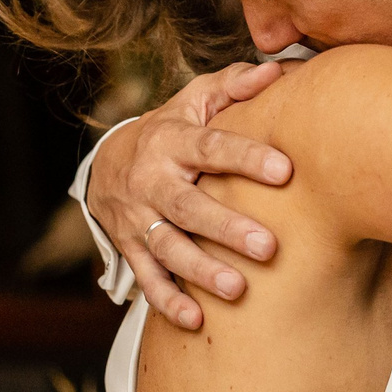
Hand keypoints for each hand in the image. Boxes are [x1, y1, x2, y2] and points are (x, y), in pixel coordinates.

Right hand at [87, 61, 291, 329]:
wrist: (106, 163)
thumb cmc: (171, 130)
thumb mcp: (195, 101)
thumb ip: (235, 86)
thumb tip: (277, 71)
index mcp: (172, 140)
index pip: (212, 147)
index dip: (246, 157)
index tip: (285, 169)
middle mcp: (152, 179)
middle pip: (189, 206)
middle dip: (226, 227)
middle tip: (268, 247)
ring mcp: (138, 218)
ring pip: (167, 247)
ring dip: (200, 270)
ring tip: (237, 289)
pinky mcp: (130, 248)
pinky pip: (147, 278)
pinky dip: (168, 301)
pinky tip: (195, 321)